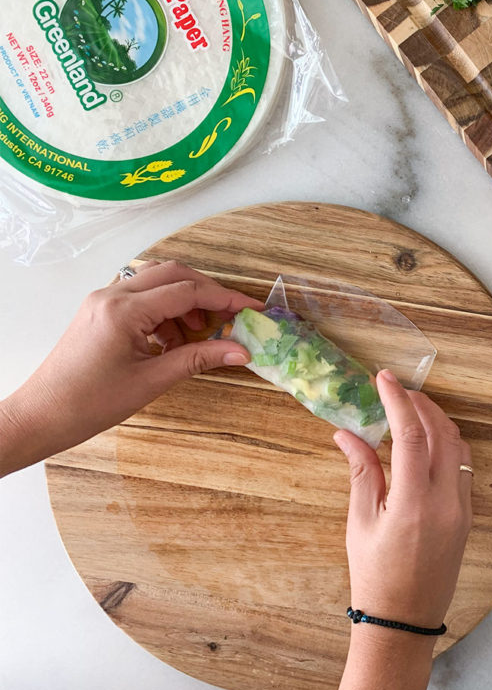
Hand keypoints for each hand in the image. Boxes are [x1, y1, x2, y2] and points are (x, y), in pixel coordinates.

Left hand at [0, 261, 262, 476]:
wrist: (42, 416)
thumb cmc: (90, 403)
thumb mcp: (152, 381)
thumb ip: (198, 359)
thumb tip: (240, 351)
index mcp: (124, 310)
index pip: (186, 291)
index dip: (225, 298)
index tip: (251, 309)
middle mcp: (112, 295)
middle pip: (173, 273)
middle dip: (207, 292)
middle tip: (232, 316)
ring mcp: (103, 300)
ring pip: (156, 281)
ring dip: (185, 300)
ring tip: (199, 334)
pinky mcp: (100, 311)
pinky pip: (141, 297)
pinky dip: (165, 311)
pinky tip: (172, 340)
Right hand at [333, 370, 472, 689]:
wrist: (404, 621)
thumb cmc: (375, 576)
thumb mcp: (361, 522)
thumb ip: (361, 472)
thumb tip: (348, 432)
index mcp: (415, 502)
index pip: (413, 435)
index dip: (399, 401)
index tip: (385, 379)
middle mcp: (447, 501)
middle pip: (442, 433)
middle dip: (421, 405)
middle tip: (397, 390)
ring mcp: (462, 508)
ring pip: (459, 447)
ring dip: (438, 422)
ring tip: (411, 410)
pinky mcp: (467, 516)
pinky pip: (463, 467)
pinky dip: (448, 444)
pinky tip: (427, 441)